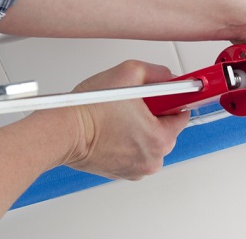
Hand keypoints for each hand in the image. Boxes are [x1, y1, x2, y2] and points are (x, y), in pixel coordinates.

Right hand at [65, 60, 189, 179]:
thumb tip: (167, 76)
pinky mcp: (121, 173)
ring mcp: (136, 169)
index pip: (181, 114)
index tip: (162, 94)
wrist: (63, 132)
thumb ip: (157, 72)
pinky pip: (134, 152)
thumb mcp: (129, 72)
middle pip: (165, 129)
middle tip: (133, 102)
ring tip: (119, 116)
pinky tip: (113, 129)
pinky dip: (127, 141)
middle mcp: (152, 159)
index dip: (171, 99)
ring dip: (140, 128)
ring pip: (149, 141)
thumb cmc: (90, 109)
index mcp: (160, 139)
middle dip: (153, 114)